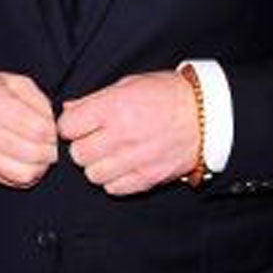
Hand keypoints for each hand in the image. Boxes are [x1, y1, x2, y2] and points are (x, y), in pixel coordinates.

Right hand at [0, 71, 57, 187]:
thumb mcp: (12, 81)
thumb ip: (38, 99)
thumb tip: (55, 123)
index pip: (38, 128)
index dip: (53, 132)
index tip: (56, 129)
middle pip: (33, 152)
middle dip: (51, 150)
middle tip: (53, 144)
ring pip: (24, 172)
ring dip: (41, 166)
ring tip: (43, 155)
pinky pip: (11, 181)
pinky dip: (27, 175)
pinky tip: (29, 162)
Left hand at [57, 71, 198, 195]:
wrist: (204, 115)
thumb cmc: (166, 94)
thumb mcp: (129, 84)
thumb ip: (95, 99)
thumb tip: (68, 110)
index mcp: (114, 107)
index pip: (68, 126)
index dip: (70, 125)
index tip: (78, 124)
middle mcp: (122, 134)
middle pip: (78, 154)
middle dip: (82, 145)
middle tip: (95, 138)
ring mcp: (135, 159)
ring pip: (92, 175)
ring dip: (97, 165)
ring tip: (110, 152)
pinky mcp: (147, 178)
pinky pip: (113, 188)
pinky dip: (114, 179)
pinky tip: (123, 164)